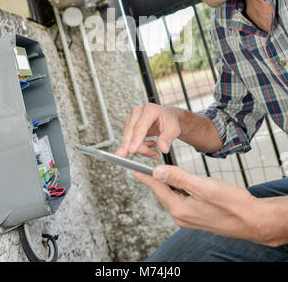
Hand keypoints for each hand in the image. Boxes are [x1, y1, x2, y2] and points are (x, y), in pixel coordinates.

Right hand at [115, 103, 180, 158]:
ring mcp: (132, 118)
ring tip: (154, 152)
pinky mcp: (128, 125)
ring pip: (130, 138)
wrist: (166, 117)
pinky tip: (149, 146)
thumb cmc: (169, 121)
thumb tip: (162, 148)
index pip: (141, 126)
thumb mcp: (174, 129)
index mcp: (150, 110)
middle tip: (140, 156)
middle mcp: (138, 111)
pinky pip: (129, 140)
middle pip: (131, 132)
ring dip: (142, 149)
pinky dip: (139, 147)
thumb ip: (168, 138)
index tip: (131, 150)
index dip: (136, 139)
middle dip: (133, 147)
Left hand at [134, 165, 266, 243]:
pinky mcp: (196, 216)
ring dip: (166, 184)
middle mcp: (182, 216)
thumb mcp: (205, 186)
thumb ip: (180, 178)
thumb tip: (157, 172)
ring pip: (172, 196)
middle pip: (163, 193)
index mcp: (180, 209)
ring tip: (158, 171)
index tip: (134, 168)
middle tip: (144, 167)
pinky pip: (180, 200)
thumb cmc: (233, 203)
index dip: (146, 176)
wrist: (252, 219)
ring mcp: (189, 218)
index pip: (158, 188)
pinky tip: (179, 182)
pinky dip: (177, 189)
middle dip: (154, 179)